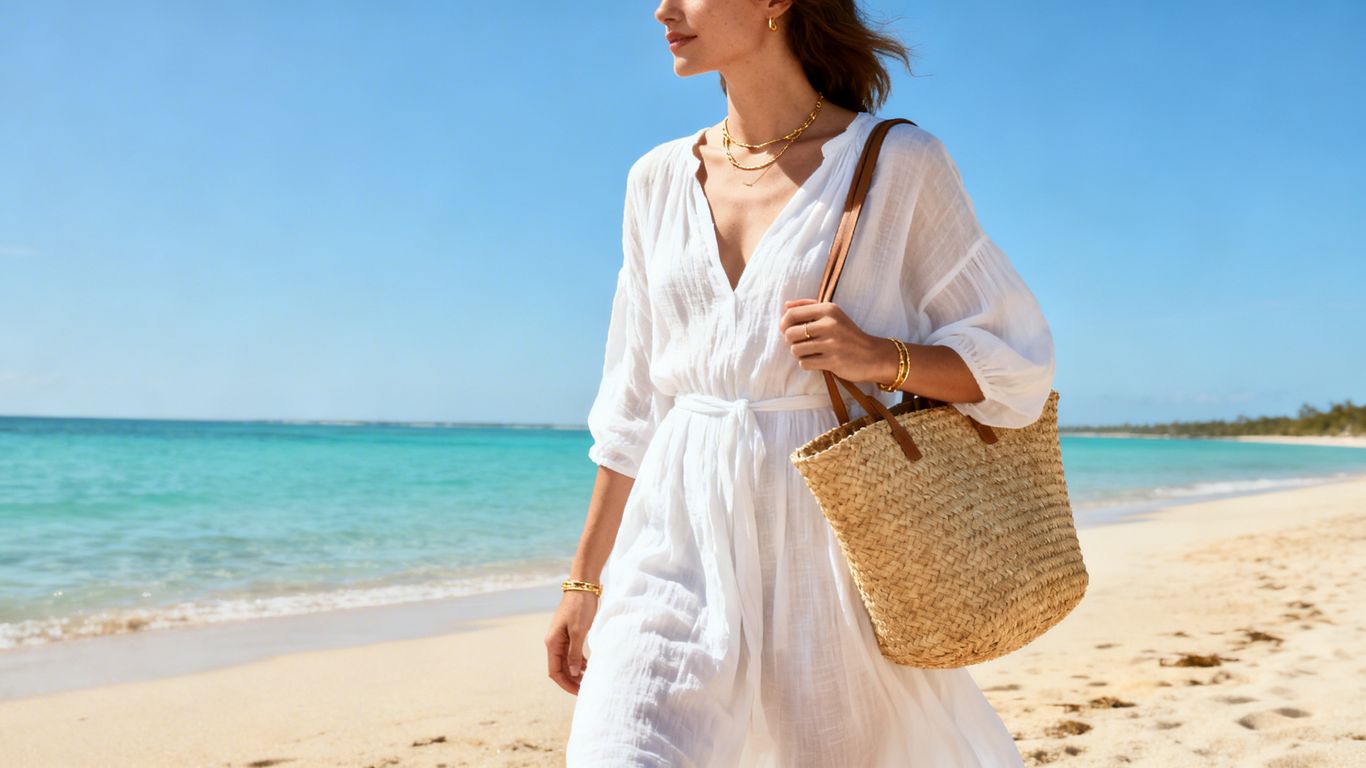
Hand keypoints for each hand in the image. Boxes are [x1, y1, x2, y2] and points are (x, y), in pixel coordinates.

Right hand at [545, 590, 597, 694]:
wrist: (583, 587)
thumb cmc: (580, 607)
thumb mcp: (578, 631)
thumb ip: (575, 653)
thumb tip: (574, 673)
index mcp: (552, 643)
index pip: (555, 671)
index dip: (566, 684)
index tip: (579, 692)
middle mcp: (554, 642)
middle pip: (560, 669)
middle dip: (572, 681)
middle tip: (586, 690)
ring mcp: (562, 638)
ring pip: (567, 662)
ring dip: (576, 673)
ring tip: (589, 680)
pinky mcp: (570, 634)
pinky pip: (572, 654)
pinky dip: (579, 662)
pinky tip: (589, 667)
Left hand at [778, 298, 895, 384]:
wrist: (873, 355)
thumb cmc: (848, 334)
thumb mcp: (833, 314)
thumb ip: (809, 307)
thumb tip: (785, 306)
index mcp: (828, 309)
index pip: (792, 314)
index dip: (784, 324)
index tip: (787, 330)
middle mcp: (830, 324)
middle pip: (790, 333)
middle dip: (790, 341)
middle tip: (800, 344)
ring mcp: (831, 343)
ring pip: (795, 350)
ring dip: (798, 354)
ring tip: (809, 353)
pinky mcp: (833, 361)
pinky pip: (804, 363)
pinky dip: (806, 364)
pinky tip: (816, 361)